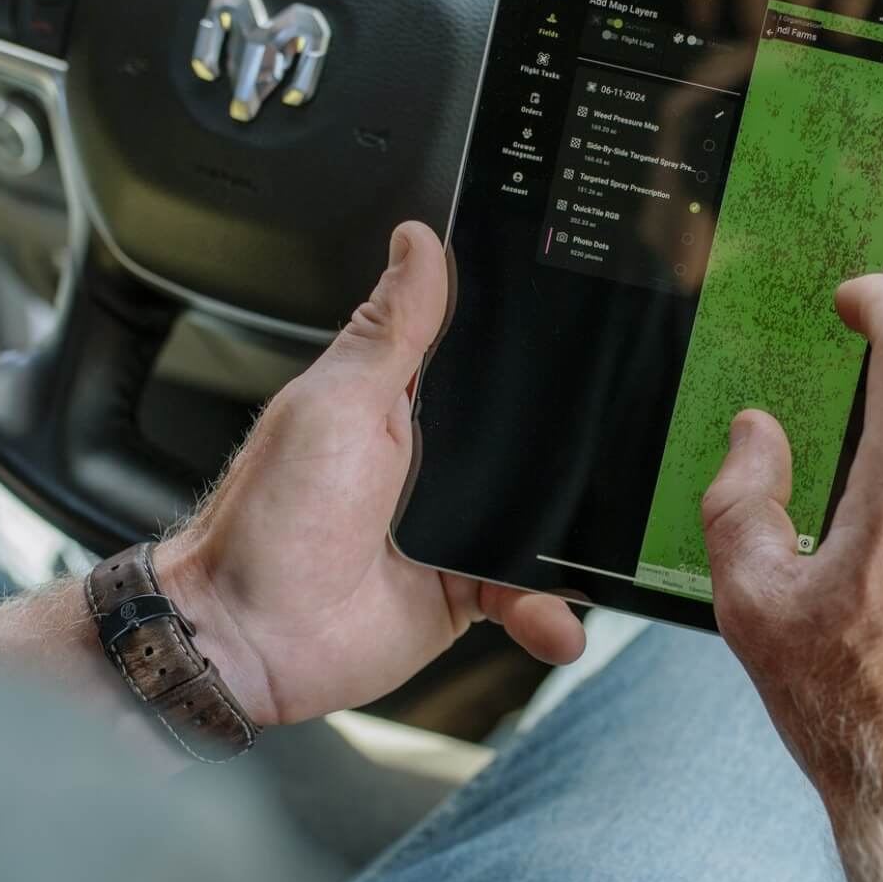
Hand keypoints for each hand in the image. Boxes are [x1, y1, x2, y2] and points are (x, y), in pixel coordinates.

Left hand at [155, 222, 584, 725]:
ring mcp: (459, 531)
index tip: (601, 340)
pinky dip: (549, 614)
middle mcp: (441, 465)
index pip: (490, 364)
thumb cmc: (271, 518)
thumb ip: (389, 330)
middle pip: (537, 444)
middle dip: (583, 453)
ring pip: (547, 524)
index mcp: (407, 406)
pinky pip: (528, 597)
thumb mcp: (335, 404)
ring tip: (605, 554)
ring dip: (577, 546)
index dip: (544, 354)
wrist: (248, 639)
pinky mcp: (468, 593)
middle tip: (633, 456)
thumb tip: (418, 242)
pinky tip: (557, 622)